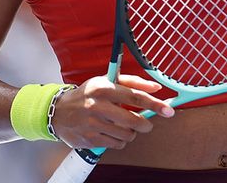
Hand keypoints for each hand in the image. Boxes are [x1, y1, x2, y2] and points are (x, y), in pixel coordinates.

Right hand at [50, 74, 174, 149]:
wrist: (58, 112)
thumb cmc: (87, 94)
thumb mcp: (106, 81)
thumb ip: (132, 83)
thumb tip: (156, 88)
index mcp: (103, 88)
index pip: (134, 96)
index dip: (154, 104)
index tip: (168, 109)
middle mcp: (96, 106)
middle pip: (132, 120)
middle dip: (144, 124)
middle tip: (146, 124)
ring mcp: (92, 124)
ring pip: (126, 135)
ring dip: (130, 133)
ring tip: (123, 126)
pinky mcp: (89, 139)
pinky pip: (116, 144)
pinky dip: (119, 141)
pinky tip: (112, 132)